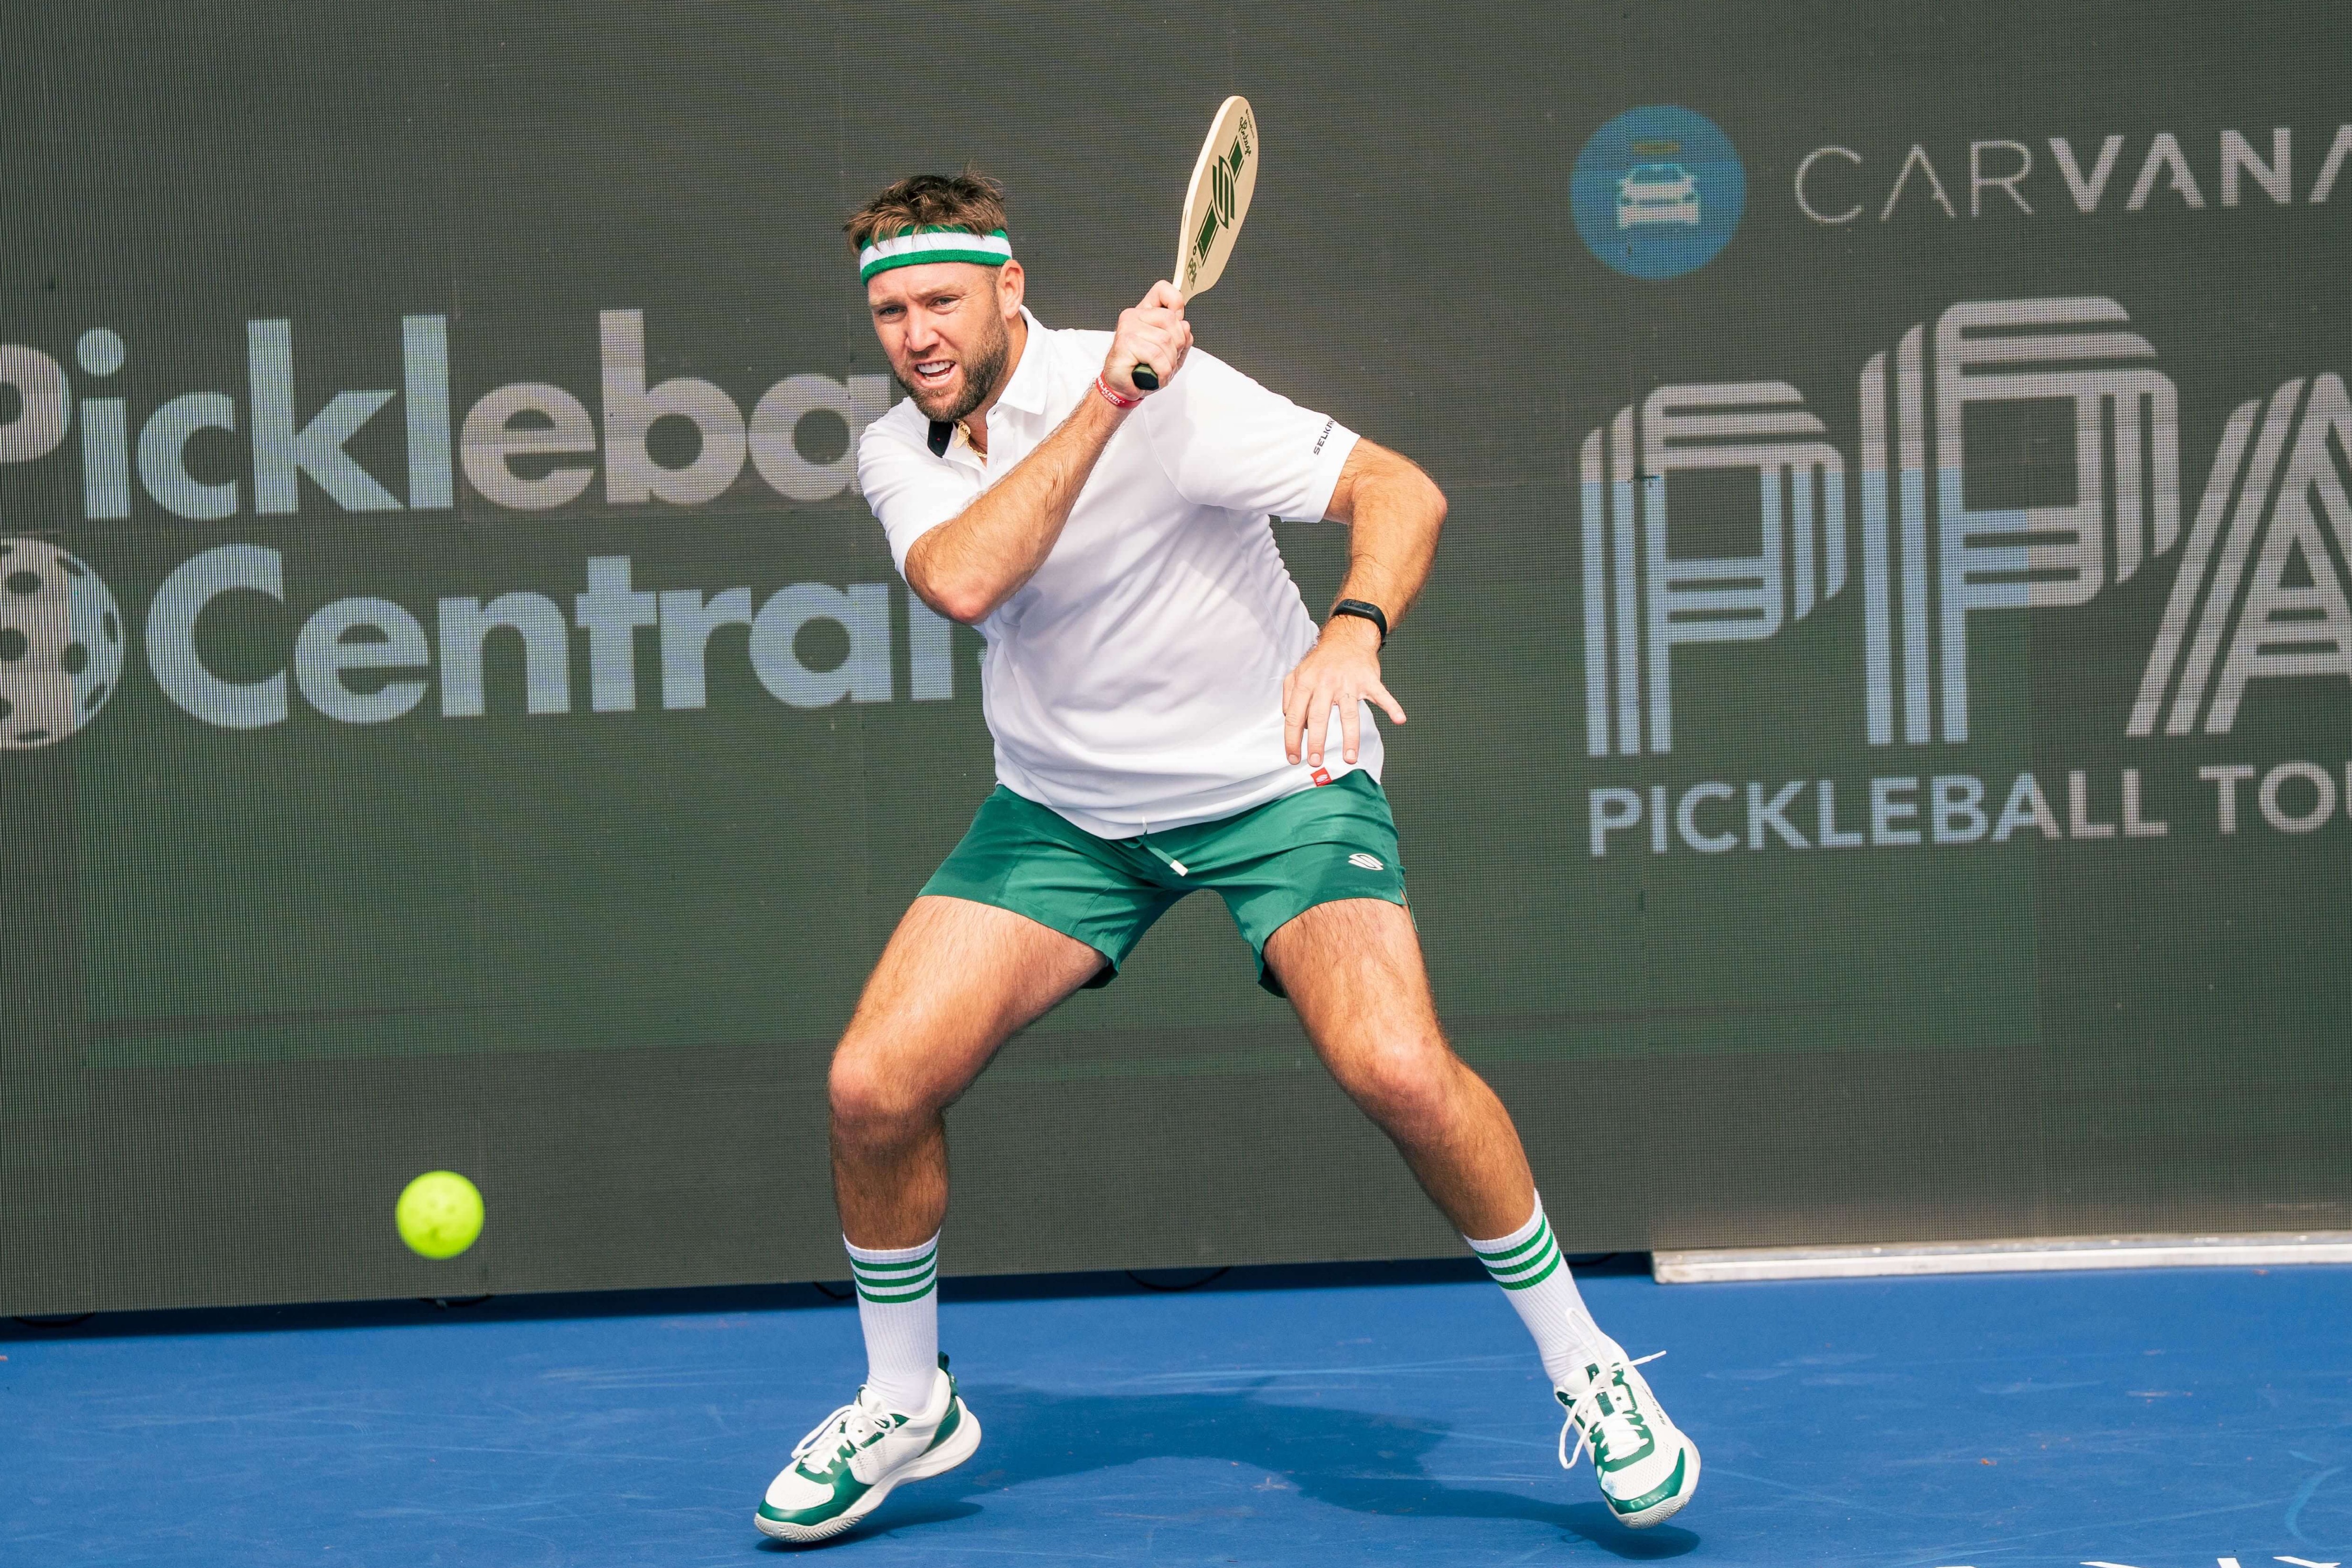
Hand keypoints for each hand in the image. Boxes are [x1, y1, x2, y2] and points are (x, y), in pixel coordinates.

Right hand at [1105, 280, 1191, 397]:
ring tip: (1162, 371)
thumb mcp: (1169, 352)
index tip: (1179, 322)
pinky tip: (1157, 377)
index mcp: (1146, 313)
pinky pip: (1156, 355)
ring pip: (1165, 340)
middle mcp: (1135, 315)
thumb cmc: (1143, 368)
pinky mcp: (1125, 343)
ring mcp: (1128, 327)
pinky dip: (1162, 371)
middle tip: (1170, 359)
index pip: (1163, 290)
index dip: (1177, 302)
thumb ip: (1180, 337)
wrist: (1122, 386)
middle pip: (1171, 319)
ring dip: (1170, 362)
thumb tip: (1185, 326)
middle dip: (1178, 345)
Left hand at [1282, 615, 1405, 767]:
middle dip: (1316, 742)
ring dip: (1350, 738)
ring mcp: (1348, 682)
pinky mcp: (1368, 680)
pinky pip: (1381, 695)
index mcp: (1306, 683)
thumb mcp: (1297, 673)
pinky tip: (1399, 719)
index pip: (1294, 716)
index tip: (1294, 757)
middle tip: (1316, 761)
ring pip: (1348, 713)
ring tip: (1350, 758)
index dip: (1292, 739)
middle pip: (1318, 716)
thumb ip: (1288, 696)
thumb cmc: (1322, 660)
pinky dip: (1392, 706)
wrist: (1347, 637)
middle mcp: (1325, 683)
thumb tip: (1288, 720)